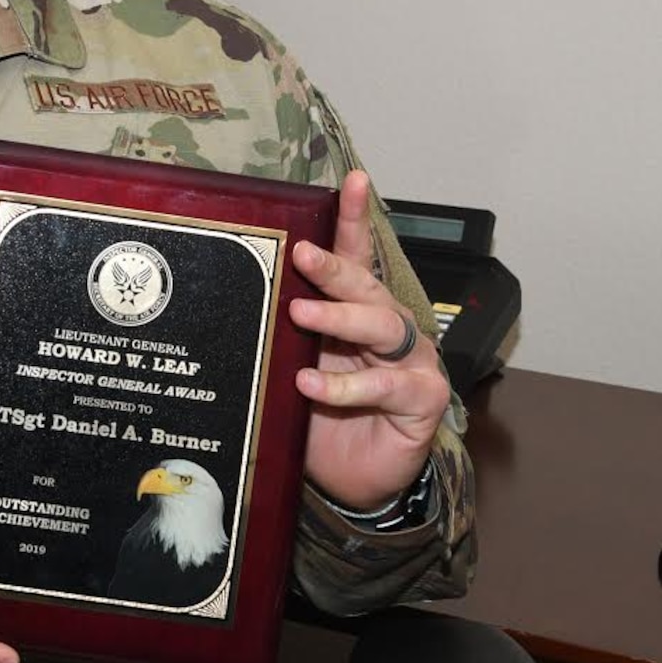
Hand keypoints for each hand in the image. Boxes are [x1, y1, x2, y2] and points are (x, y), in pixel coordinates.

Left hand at [289, 171, 451, 511]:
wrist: (355, 480)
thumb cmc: (325, 419)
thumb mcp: (297, 370)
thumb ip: (283, 340)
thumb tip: (239, 304)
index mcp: (358, 312)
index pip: (358, 257)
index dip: (354, 219)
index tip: (351, 182)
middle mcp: (389, 327)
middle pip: (366, 286)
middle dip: (334, 267)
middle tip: (300, 255)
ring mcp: (411, 360)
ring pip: (380, 326)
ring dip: (339, 318)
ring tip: (300, 313)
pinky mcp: (422, 397)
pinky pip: (385, 385)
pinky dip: (346, 384)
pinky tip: (312, 384)